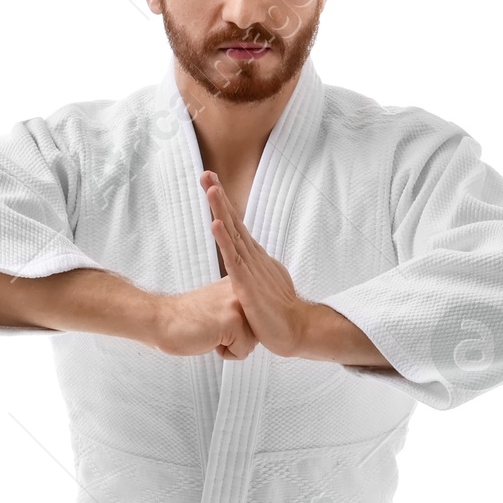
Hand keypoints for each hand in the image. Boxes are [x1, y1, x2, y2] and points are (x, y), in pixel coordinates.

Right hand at [147, 276, 257, 359]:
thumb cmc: (187, 319)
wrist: (161, 320)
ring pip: (252, 343)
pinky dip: (225, 353)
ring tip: (211, 332)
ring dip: (232, 346)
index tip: (220, 322)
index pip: (258, 319)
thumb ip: (239, 309)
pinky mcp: (233, 322)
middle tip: (213, 328)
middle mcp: (242, 291)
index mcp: (239, 284)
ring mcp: (238, 305)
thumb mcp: (220, 306)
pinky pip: (242, 352)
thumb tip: (259, 326)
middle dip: (238, 339)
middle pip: (258, 332)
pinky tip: (209, 338)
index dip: (240, 329)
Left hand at [200, 171, 309, 357]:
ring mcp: (252, 268)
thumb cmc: (277, 312)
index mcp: (254, 257)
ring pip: (233, 233)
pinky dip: (224, 239)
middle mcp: (254, 256)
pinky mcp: (248, 283)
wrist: (295, 330)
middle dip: (220, 196)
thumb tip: (241, 272)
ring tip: (211, 188)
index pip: (236, 225)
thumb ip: (249, 276)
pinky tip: (216, 223)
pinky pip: (234, 258)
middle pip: (234, 220)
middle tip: (207, 173)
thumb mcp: (260, 288)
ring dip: (221, 209)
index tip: (211, 183)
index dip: (223, 205)